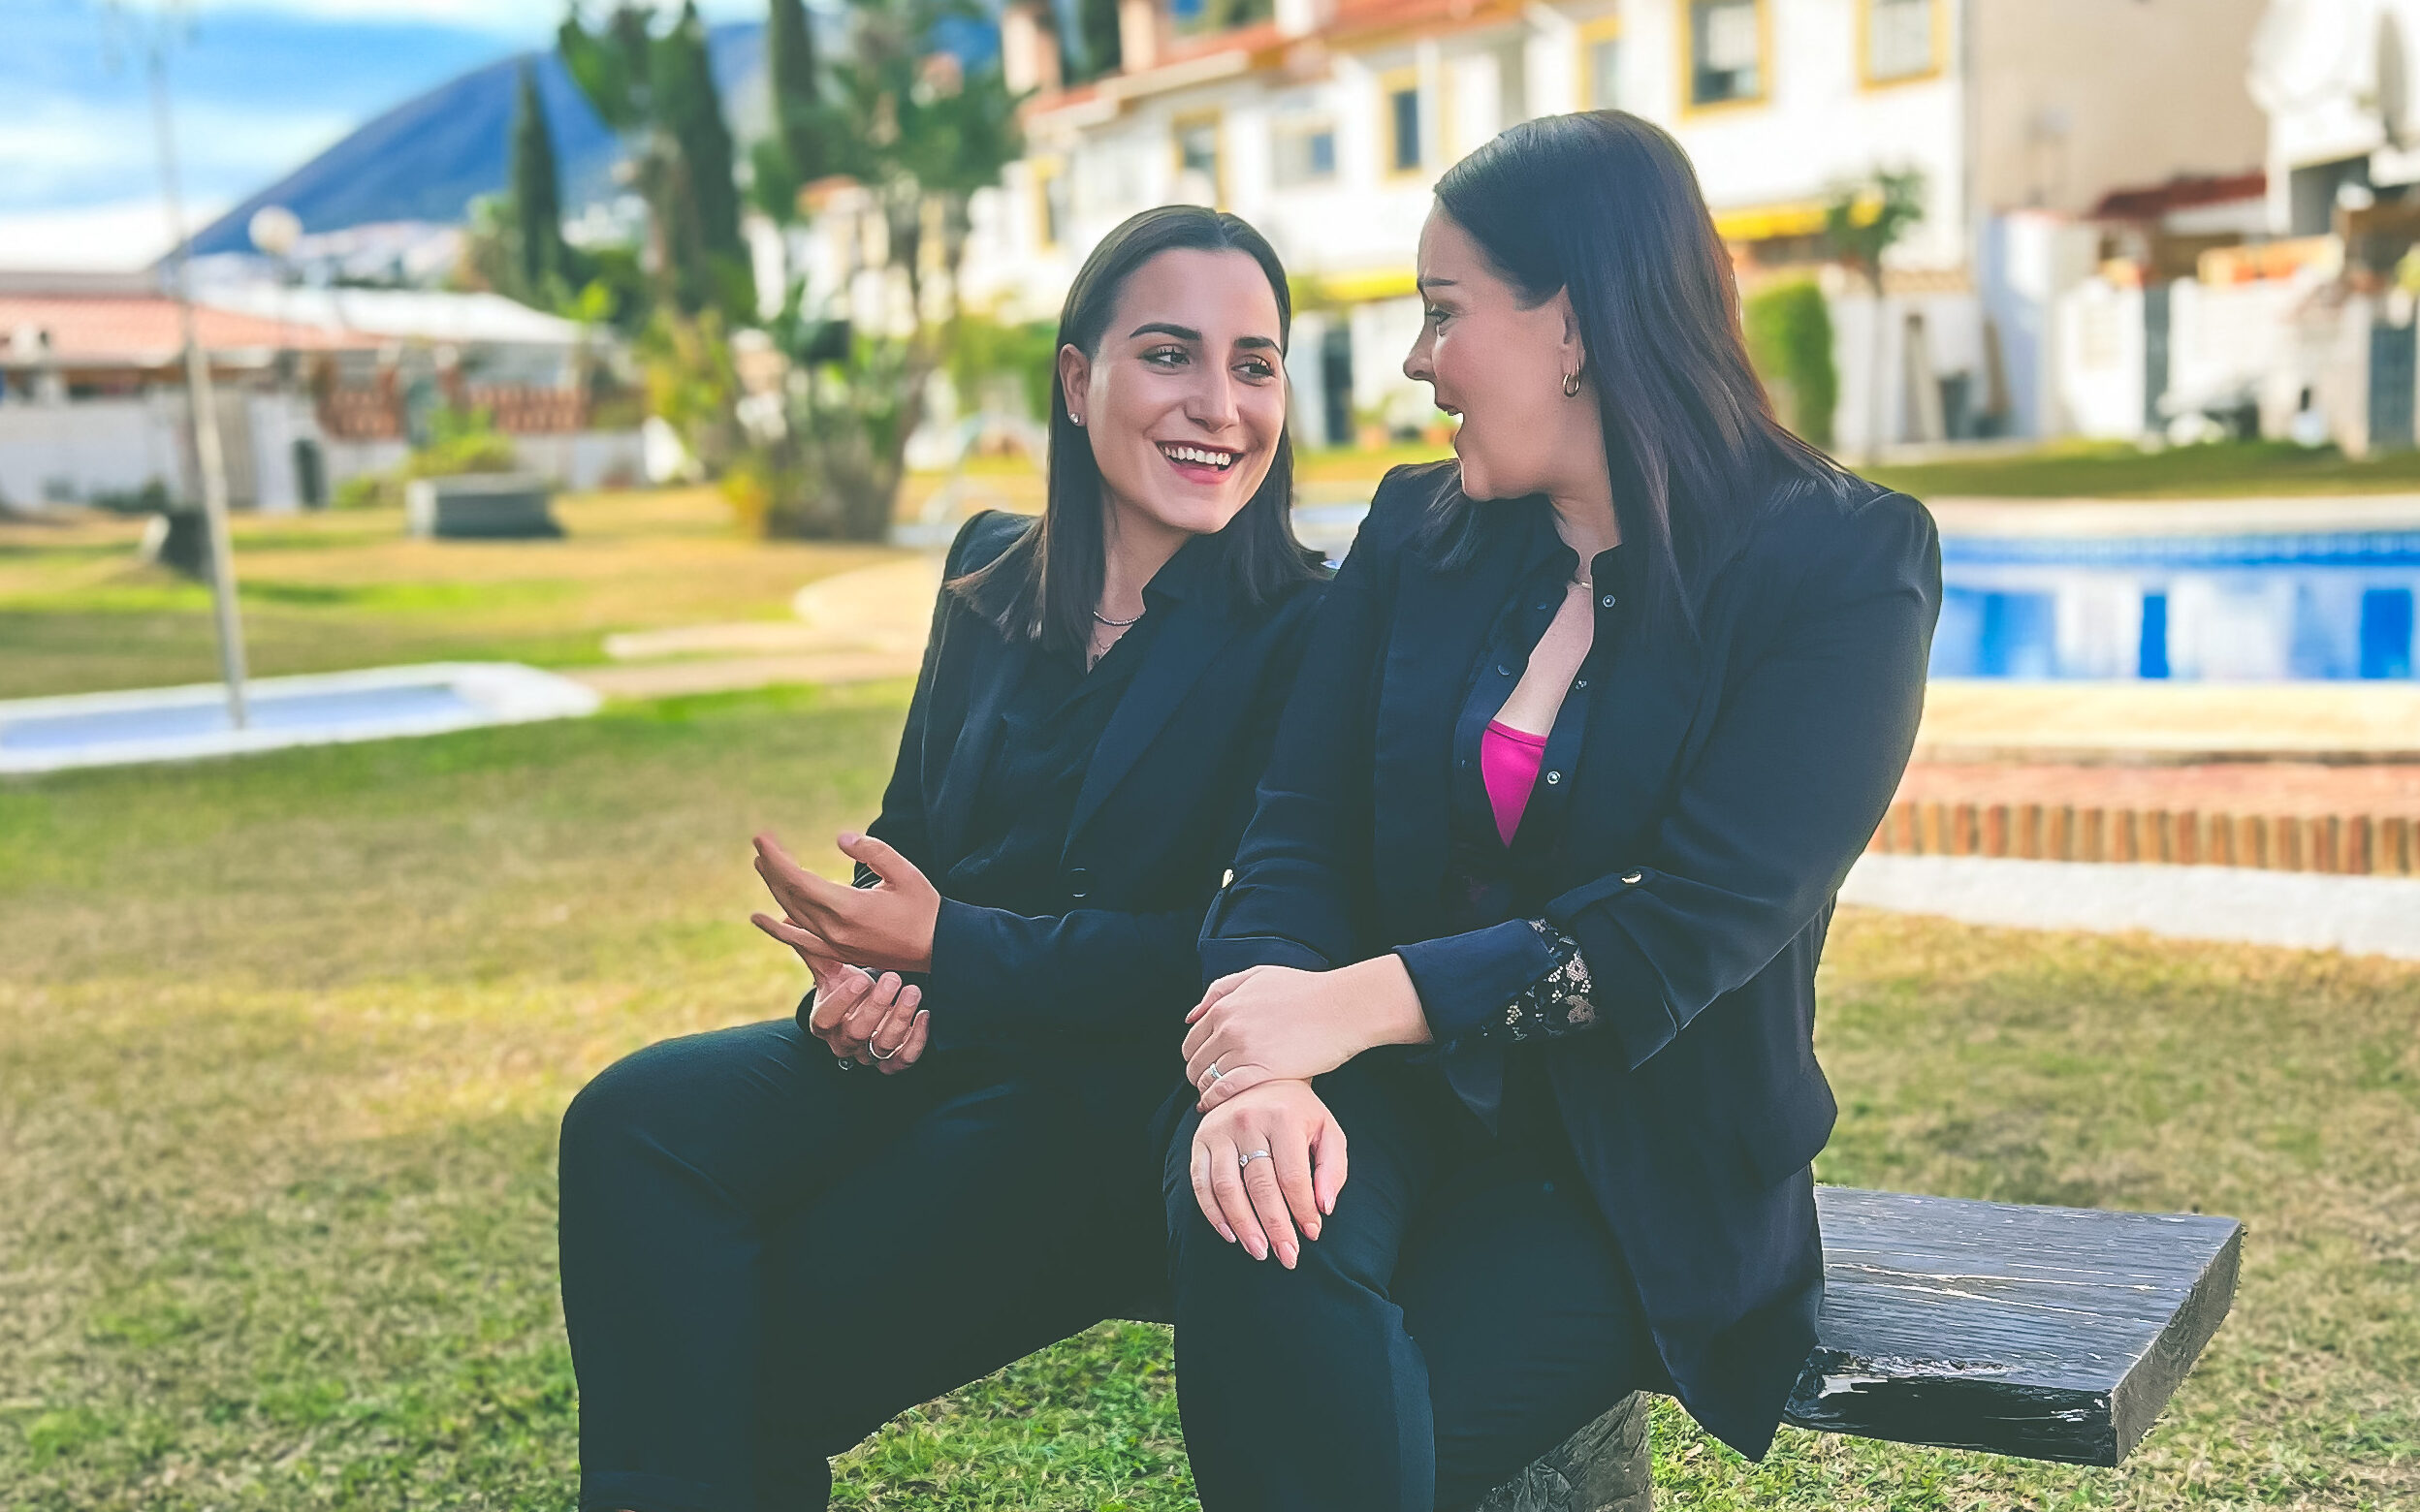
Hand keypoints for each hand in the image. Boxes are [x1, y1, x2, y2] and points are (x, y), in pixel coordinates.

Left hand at [752, 830, 939, 973]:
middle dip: (772, 869)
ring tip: (762, 868)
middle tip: (760, 845)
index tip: (762, 837)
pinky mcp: (841, 955)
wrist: (940, 949)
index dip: (776, 858)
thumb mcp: (905, 872)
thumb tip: (841, 838)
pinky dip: (783, 932)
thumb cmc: (925, 908)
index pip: (798, 880)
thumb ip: (872, 851)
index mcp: (848, 908)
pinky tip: (771, 921)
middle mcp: (835, 931)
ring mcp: (836, 946)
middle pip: (790, 897)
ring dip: (775, 891)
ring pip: (793, 917)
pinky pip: (802, 943)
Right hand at [754, 914, 931, 1071]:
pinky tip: (924, 1015)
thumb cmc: (849, 983)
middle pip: (856, 1033)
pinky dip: (916, 1040)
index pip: (824, 1020)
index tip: (860, 977)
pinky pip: (904, 1060)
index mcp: (823, 1022)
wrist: (873, 1007)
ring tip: (913, 991)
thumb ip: (811, 946)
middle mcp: (843, 1042)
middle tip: (893, 978)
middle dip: (877, 1005)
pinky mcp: (892, 1062)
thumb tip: (778, 917)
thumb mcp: (831, 967)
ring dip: (899, 1018)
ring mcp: (868, 1054)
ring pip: (881, 1047)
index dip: (841, 1002)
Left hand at [1182, 956, 1430, 1113]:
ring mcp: (1244, 1050)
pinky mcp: (1262, 1071)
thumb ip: (1221, 990)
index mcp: (1225, 1006)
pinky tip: (1227, 1106)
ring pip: (1209, 1080)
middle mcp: (1228, 1028)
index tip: (1205, 1067)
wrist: (1341, 1007)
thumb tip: (1192, 1016)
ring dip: (1210, 1091)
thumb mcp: (1258, 976)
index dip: (1195, 1058)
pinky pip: (1226, 1091)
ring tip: (1222, 1098)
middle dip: (1200, 1077)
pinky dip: (1219, 1101)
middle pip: (1196, 1063)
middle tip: (1212, 1086)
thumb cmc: (1306, 991)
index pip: (1191, 1041)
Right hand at [1189, 1079, 1347, 1267]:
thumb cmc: (1298, 1113)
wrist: (1259, 1078)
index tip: (1311, 1234)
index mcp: (1283, 1117)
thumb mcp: (1327, 1131)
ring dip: (1243, 1225)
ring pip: (1228, 1188)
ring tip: (1259, 1252)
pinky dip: (1214, 1213)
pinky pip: (1201, 1183)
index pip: (1292, 1175)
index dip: (1302, 1209)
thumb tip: (1324, 1208)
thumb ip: (1332, 1168)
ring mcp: (1219, 1130)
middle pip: (1260, 1186)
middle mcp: (1248, 1120)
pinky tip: (1230, 1234)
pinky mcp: (1200, 1139)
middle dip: (1275, 1227)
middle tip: (1287, 1257)